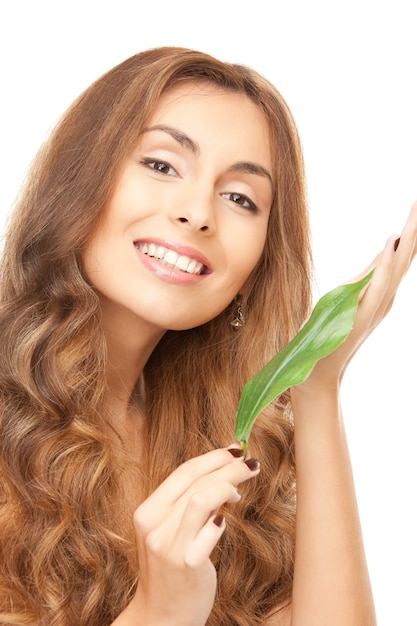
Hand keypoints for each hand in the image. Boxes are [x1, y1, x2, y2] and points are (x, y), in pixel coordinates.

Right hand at [126, 446, 259, 625]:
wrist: (161, 617)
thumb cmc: (170, 569)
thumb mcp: (168, 531)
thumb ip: (185, 504)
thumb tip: (221, 472)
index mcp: (147, 512)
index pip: (183, 471)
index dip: (212, 457)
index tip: (235, 450)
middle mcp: (154, 526)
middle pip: (196, 480)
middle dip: (228, 466)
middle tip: (250, 463)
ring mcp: (169, 546)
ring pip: (202, 498)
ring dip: (228, 486)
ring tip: (239, 492)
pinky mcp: (188, 564)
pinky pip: (212, 529)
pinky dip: (222, 520)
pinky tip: (225, 521)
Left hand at [296, 201, 416, 392]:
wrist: (318, 369)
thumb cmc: (332, 331)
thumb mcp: (351, 292)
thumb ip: (371, 272)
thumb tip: (390, 244)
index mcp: (382, 289)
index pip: (401, 254)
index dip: (412, 229)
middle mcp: (385, 296)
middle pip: (404, 256)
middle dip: (415, 228)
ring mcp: (374, 306)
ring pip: (395, 267)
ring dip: (407, 240)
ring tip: (415, 214)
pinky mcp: (360, 315)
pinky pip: (375, 286)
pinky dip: (383, 266)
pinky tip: (390, 245)